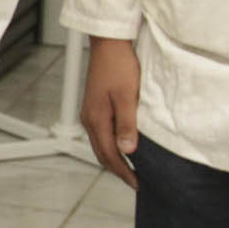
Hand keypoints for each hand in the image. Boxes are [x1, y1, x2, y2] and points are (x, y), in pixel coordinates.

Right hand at [80, 35, 142, 188]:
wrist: (108, 43)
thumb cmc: (119, 65)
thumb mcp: (127, 96)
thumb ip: (127, 125)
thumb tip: (127, 151)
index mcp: (96, 119)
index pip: (110, 155)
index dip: (124, 172)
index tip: (138, 184)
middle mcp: (89, 119)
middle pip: (102, 153)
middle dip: (118, 170)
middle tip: (136, 182)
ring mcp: (90, 113)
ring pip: (100, 144)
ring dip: (114, 158)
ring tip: (131, 168)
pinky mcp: (94, 106)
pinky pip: (101, 133)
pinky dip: (111, 145)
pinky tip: (122, 145)